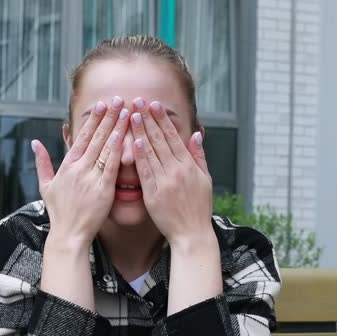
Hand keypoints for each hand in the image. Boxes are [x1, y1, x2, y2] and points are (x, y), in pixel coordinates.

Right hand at [32, 96, 129, 245]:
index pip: (82, 136)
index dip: (93, 119)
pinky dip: (117, 149)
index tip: (101, 105)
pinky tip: (124, 136)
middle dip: (107, 117)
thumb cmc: (59, 212)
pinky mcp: (103, 189)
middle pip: (95, 137)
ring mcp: (91, 177)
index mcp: (67, 165)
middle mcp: (78, 168)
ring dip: (116, 127)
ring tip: (125, 111)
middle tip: (116, 99)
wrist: (68, 234)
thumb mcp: (45, 185)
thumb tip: (34, 143)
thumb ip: (41, 162)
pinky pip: (111, 165)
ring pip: (105, 147)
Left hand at [130, 98, 213, 248]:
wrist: (191, 234)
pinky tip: (133, 143)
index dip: (162, 119)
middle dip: (148, 119)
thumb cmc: (198, 208)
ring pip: (151, 152)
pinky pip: (145, 172)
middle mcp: (177, 170)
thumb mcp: (205, 180)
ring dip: (140, 132)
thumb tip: (196, 135)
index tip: (153, 104)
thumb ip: (199, 156)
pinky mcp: (154, 194)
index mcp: (189, 165)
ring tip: (131, 115)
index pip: (173, 136)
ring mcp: (165, 182)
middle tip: (137, 101)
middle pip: (160, 140)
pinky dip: (140, 157)